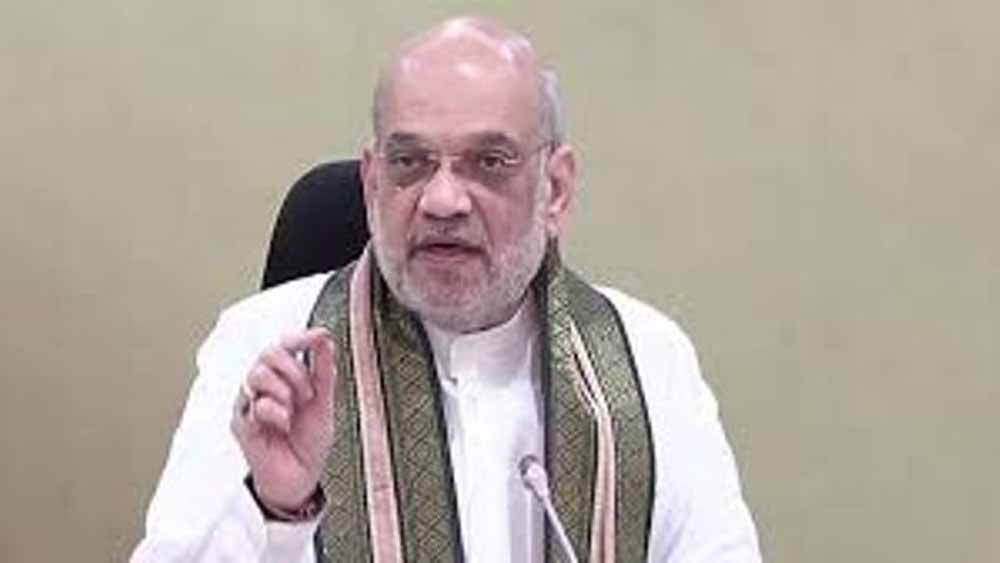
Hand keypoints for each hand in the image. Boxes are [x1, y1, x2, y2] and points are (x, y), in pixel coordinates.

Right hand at [231, 327, 335, 512]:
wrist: (302, 478)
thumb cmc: (308, 441)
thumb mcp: (324, 403)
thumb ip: (323, 371)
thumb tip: (325, 340)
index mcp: (285, 377)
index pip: (285, 345)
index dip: (300, 337)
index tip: (319, 335)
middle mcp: (265, 387)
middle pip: (268, 353)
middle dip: (294, 369)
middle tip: (308, 393)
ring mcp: (250, 404)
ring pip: (257, 374)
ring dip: (283, 388)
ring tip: (294, 408)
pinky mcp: (243, 425)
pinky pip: (253, 405)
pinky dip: (275, 411)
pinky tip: (284, 423)